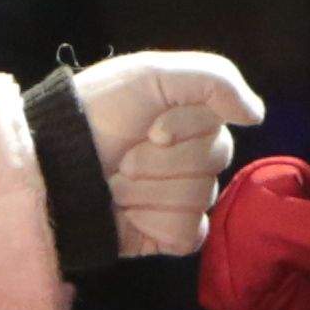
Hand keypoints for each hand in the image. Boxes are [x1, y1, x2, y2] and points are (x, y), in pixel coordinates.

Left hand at [72, 51, 259, 256]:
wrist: (51, 167)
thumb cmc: (97, 113)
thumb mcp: (150, 75)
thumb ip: (213, 80)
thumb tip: (257, 114)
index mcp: (190, 120)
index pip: (219, 131)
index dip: (183, 130)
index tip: (149, 128)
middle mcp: (192, 158)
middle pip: (212, 165)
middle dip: (160, 162)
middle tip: (123, 159)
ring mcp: (181, 198)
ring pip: (199, 199)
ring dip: (148, 191)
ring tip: (116, 185)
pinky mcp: (168, 234)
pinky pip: (188, 234)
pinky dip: (155, 223)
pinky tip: (130, 214)